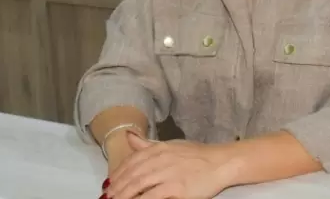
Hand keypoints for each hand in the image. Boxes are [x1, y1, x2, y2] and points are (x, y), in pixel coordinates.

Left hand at [103, 132, 235, 198]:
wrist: (222, 162)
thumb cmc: (198, 156)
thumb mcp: (171, 146)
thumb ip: (147, 144)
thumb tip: (129, 136)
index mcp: (159, 149)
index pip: (131, 162)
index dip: (116, 174)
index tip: (108, 185)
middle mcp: (161, 159)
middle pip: (131, 175)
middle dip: (117, 187)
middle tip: (107, 197)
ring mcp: (168, 173)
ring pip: (138, 185)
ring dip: (123, 195)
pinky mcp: (177, 187)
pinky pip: (152, 196)